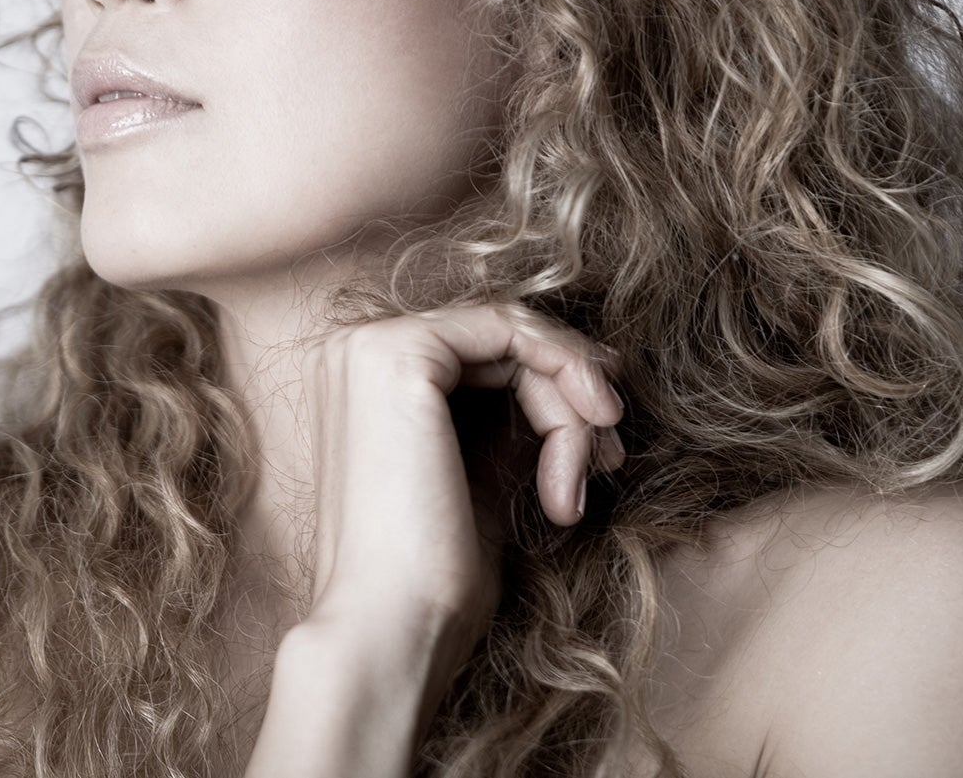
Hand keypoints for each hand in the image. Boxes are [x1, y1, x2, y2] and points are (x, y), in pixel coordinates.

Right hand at [295, 303, 625, 682]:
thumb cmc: (432, 578)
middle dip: (571, 395)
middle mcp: (353, 351)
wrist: (393, 629)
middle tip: (609, 461)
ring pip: (512, 336)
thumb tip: (577, 373)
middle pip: (499, 341)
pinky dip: (564, 376)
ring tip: (582, 480)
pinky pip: (510, 332)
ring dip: (571, 401)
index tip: (605, 443)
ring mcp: (369, 345)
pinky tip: (582, 441)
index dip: (555, 385)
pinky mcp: (399, 352)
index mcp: (361, 382)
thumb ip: (507, 420)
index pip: (480, 353)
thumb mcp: (480, 477)